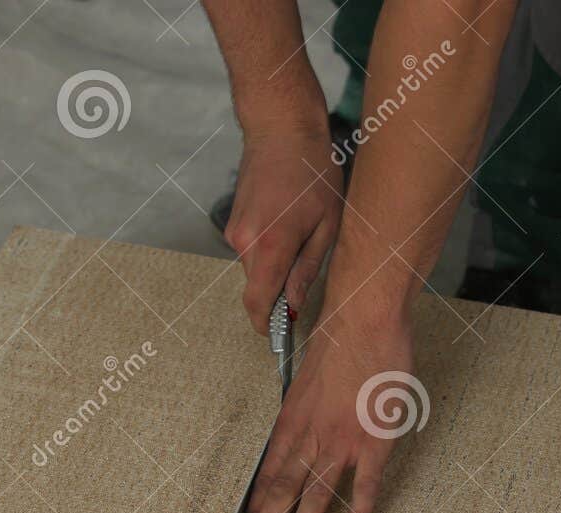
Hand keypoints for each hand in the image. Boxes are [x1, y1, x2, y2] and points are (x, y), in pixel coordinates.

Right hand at [223, 129, 343, 332]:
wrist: (281, 129)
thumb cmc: (312, 170)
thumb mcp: (326, 223)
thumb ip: (307, 268)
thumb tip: (293, 303)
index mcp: (271, 244)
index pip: (257, 302)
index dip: (266, 325)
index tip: (278, 333)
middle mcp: (245, 242)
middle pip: (258, 288)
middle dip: (278, 293)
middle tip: (306, 283)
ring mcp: (236, 232)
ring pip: (255, 269)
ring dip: (275, 268)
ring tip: (303, 240)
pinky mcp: (233, 223)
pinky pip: (251, 251)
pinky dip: (268, 250)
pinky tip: (289, 225)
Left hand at [238, 310, 415, 512]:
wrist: (364, 321)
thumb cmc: (339, 341)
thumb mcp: (306, 378)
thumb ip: (302, 410)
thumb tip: (297, 429)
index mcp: (291, 421)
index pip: (267, 474)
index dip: (255, 506)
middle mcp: (310, 437)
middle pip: (282, 493)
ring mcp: (341, 443)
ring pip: (313, 498)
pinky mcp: (374, 443)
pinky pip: (364, 490)